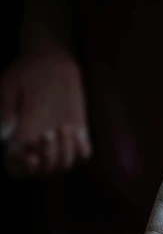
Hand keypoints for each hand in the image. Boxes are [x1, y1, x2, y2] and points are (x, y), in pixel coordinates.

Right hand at [0, 45, 91, 177]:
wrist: (51, 62)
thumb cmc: (26, 73)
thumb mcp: (10, 86)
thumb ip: (6, 108)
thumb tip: (6, 133)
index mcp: (17, 138)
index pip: (16, 168)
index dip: (22, 169)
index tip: (31, 158)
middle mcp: (38, 145)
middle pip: (44, 171)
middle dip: (48, 157)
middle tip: (49, 132)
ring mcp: (60, 141)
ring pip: (64, 165)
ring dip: (65, 152)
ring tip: (64, 127)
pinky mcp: (78, 133)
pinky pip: (84, 155)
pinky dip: (82, 150)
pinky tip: (78, 133)